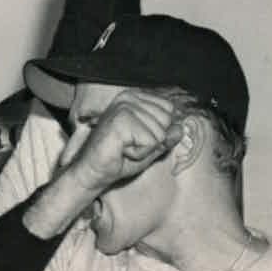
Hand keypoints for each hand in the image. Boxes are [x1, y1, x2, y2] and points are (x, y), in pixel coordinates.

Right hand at [64, 88, 183, 193]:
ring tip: (123, 149)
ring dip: (144, 149)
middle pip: (166, 121)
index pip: (169, 111)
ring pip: (159, 133)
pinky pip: (151, 142)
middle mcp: (128, 97)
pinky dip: (139, 153)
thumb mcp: (149, 147)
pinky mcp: (122, 120)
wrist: (91, 172)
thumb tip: (180, 128)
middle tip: (128, 146)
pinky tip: (121, 151)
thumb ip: (166, 137)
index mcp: (134, 97)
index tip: (134, 140)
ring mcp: (124, 107)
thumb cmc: (117, 159)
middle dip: (152, 142)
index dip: (157, 133)